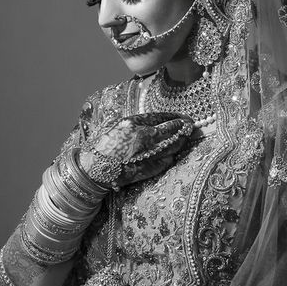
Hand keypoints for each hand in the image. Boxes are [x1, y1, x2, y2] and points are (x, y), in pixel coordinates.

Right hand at [79, 113, 193, 189]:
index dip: (173, 117)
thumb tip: (156, 120)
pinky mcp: (148, 168)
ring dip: (181, 140)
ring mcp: (146, 154)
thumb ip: (137, 122)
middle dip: (183, 127)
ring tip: (186, 136)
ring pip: (172, 145)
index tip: (182, 116)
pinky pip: (166, 160)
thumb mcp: (118, 126)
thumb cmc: (105, 146)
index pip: (160, 117)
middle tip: (190, 125)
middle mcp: (141, 137)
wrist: (96, 168)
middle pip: (170, 130)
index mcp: (133, 124)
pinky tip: (175, 152)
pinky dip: (172, 156)